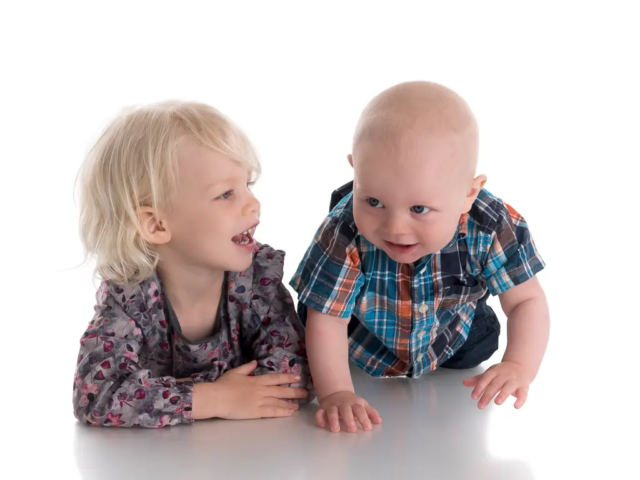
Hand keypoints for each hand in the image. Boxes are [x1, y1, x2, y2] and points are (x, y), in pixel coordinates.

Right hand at [193, 360, 307, 419]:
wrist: (216, 397)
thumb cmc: (223, 385)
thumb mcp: (235, 372)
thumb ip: (247, 368)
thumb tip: (256, 362)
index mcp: (256, 380)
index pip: (276, 378)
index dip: (288, 377)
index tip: (297, 377)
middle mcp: (261, 390)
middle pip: (281, 390)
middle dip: (294, 391)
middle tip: (305, 392)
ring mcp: (260, 401)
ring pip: (279, 401)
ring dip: (291, 402)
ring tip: (300, 404)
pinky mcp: (257, 412)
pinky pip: (273, 411)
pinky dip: (283, 411)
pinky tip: (291, 412)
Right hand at [316, 391, 381, 432]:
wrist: (337, 393)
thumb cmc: (352, 403)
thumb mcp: (363, 405)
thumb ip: (370, 413)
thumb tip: (379, 421)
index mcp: (354, 404)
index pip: (360, 410)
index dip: (364, 418)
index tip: (367, 428)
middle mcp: (343, 404)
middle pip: (346, 410)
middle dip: (349, 419)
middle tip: (352, 430)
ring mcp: (333, 406)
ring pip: (332, 411)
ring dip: (333, 420)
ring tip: (335, 430)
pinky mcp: (323, 409)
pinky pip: (320, 412)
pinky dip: (319, 418)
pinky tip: (322, 425)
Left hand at [463, 361, 533, 408]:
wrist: (521, 366)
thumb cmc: (503, 372)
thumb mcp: (490, 373)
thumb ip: (478, 380)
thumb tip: (464, 383)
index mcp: (495, 371)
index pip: (485, 378)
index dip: (479, 387)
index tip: (473, 397)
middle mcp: (505, 375)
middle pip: (495, 384)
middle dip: (487, 395)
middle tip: (480, 406)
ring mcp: (515, 380)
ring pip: (509, 387)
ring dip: (503, 394)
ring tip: (497, 402)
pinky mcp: (524, 387)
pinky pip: (523, 393)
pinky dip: (520, 400)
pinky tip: (516, 406)